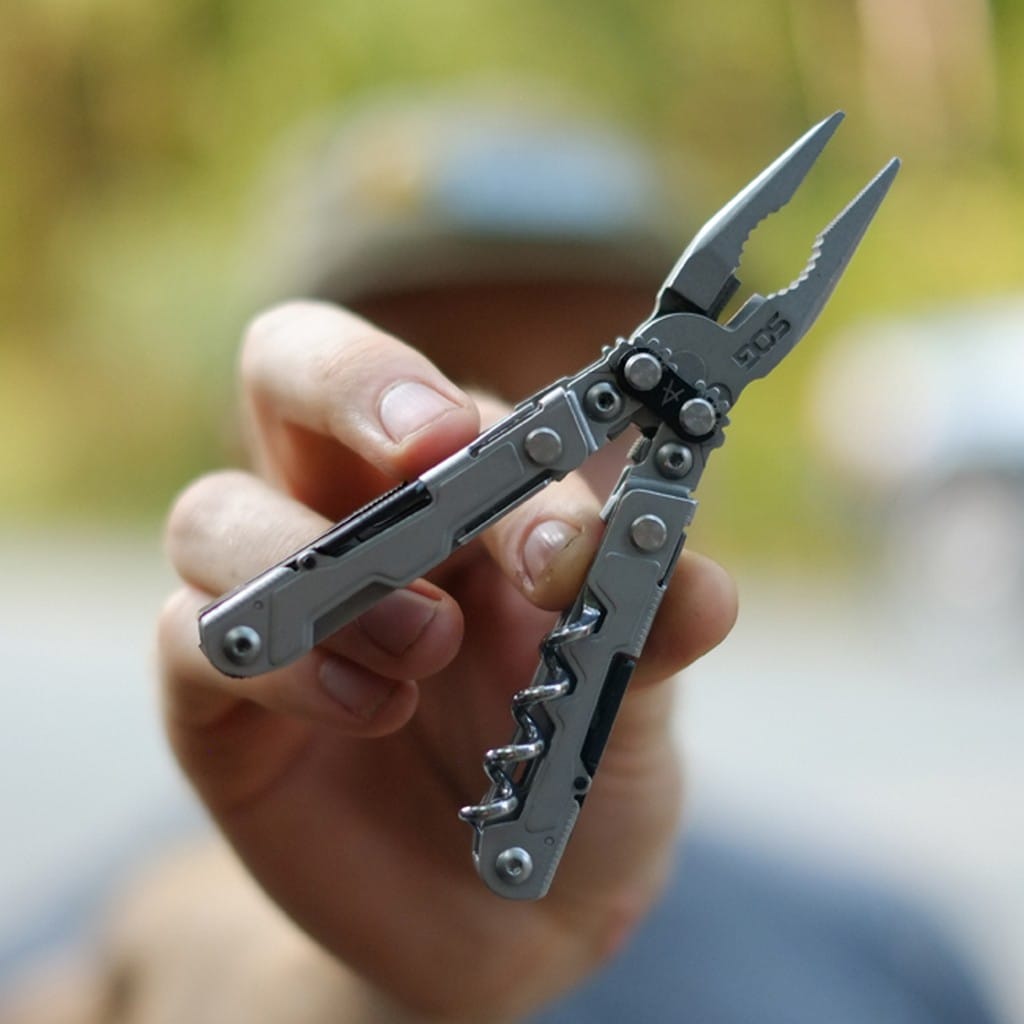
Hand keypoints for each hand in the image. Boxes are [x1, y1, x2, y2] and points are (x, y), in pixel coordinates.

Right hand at [158, 301, 736, 1021]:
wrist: (516, 898)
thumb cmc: (574, 759)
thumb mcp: (628, 692)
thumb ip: (649, 626)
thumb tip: (695, 582)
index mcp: (453, 483)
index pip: (424, 387)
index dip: (467, 409)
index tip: (528, 498)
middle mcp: (350, 512)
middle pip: (286, 365)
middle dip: (350, 384)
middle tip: (430, 449)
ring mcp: (274, 598)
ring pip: (213, 512)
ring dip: (328, 564)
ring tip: (429, 643)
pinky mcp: (218, 697)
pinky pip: (194, 639)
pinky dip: (286, 666)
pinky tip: (371, 708)